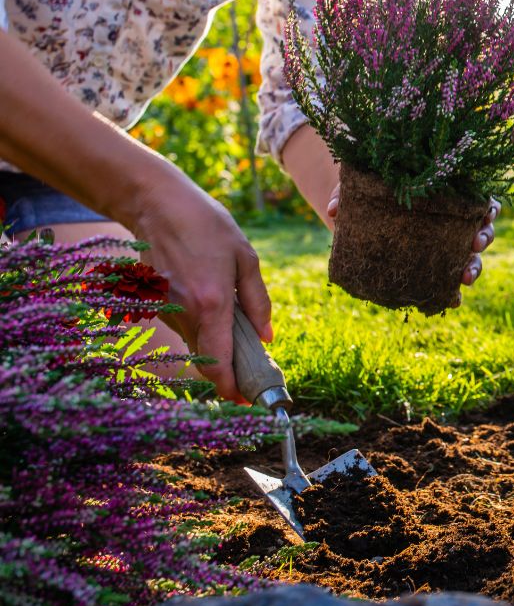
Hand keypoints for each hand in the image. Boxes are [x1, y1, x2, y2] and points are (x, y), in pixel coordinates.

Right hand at [131, 175, 271, 402]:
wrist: (157, 205)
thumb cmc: (207, 226)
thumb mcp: (246, 258)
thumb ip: (258, 302)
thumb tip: (267, 338)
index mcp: (212, 303)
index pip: (218, 361)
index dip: (229, 387)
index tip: (244, 400)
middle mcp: (185, 313)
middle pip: (206, 359)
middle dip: (229, 372)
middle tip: (252, 371)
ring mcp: (166, 310)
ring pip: (195, 344)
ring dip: (216, 348)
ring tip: (240, 334)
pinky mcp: (155, 304)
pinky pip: (184, 328)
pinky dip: (201, 330)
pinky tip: (215, 310)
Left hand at [328, 187, 499, 298]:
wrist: (358, 212)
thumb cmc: (368, 190)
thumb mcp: (359, 185)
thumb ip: (349, 192)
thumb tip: (336, 211)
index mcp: (447, 192)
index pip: (477, 196)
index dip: (487, 205)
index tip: (485, 213)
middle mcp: (452, 219)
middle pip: (481, 227)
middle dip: (484, 236)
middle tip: (476, 243)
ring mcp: (444, 244)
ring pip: (471, 256)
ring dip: (474, 267)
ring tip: (465, 277)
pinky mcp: (431, 266)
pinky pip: (447, 282)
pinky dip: (453, 293)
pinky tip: (453, 300)